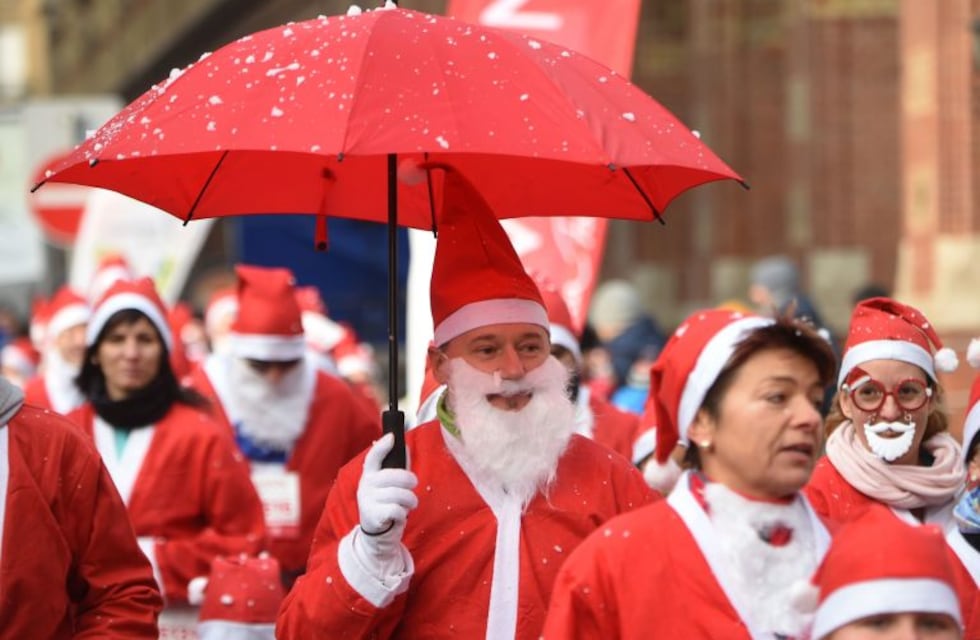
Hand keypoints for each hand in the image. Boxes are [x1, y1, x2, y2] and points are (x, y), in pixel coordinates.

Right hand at [356, 433, 417, 556]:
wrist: (376, 531)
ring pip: (400, 494)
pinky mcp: (373, 515)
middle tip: (413, 487)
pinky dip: (403, 513)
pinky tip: (399, 515)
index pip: (373, 457)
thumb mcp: (389, 484)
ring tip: (409, 504)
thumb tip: (405, 446)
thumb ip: (398, 466)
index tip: (392, 437)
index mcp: (370, 474)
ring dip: (411, 500)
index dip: (382, 447)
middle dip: (411, 481)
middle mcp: (366, 485)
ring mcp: (368, 500)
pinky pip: (397, 509)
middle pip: (396, 476)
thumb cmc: (386, 501)